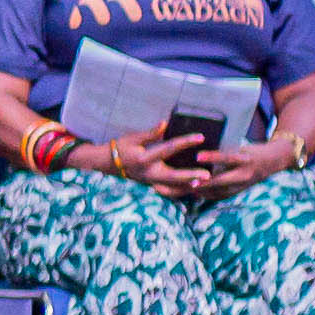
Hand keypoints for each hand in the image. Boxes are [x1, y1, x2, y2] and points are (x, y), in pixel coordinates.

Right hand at [80, 125, 201, 192]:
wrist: (108, 164)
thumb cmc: (121, 147)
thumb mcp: (133, 138)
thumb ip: (150, 133)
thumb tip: (165, 123)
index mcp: (144, 158)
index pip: (169, 148)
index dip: (185, 142)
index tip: (201, 137)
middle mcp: (148, 173)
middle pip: (173, 176)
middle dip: (190, 176)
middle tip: (207, 175)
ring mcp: (150, 182)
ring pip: (172, 187)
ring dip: (188, 186)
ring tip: (204, 184)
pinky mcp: (151, 186)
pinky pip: (169, 191)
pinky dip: (181, 190)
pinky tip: (194, 187)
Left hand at [178, 137, 288, 201]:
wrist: (273, 161)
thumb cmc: (251, 150)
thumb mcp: (241, 147)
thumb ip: (224, 151)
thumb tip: (200, 153)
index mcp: (245, 159)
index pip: (227, 157)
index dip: (212, 157)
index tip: (198, 156)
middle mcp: (245, 173)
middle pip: (223, 180)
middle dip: (206, 183)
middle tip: (189, 183)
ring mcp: (243, 184)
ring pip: (221, 191)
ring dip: (203, 191)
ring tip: (186, 189)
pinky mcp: (240, 191)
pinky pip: (222, 195)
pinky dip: (208, 195)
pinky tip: (195, 193)